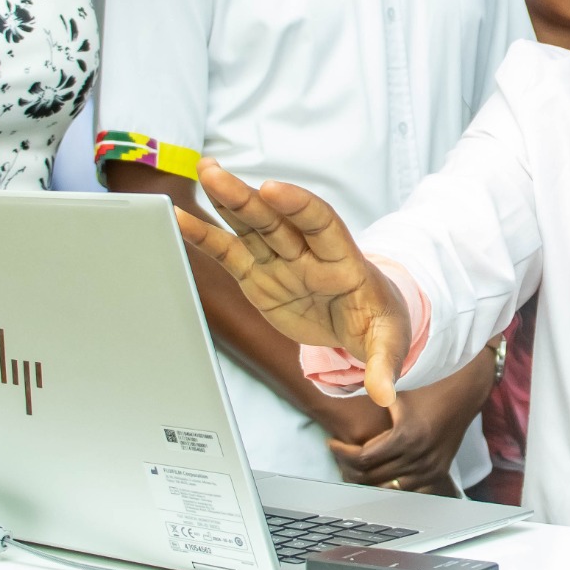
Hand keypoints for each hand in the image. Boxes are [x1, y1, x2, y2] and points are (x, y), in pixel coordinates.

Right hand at [181, 163, 409, 412]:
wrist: (361, 324)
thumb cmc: (378, 323)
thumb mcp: (389, 342)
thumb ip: (384, 364)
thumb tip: (385, 396)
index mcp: (343, 261)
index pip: (321, 223)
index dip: (298, 206)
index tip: (272, 189)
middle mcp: (307, 253)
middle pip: (276, 220)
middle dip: (247, 197)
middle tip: (215, 173)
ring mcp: (280, 262)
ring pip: (251, 227)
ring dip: (226, 200)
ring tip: (202, 172)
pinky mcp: (258, 276)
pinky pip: (230, 252)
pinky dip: (206, 236)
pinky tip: (180, 218)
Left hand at [333, 346, 496, 492]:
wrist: (460, 399)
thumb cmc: (426, 394)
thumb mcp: (396, 394)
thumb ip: (370, 396)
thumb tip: (336, 390)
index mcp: (405, 436)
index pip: (363, 457)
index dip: (342, 452)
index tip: (332, 443)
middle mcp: (417, 456)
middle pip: (371, 476)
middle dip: (349, 467)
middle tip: (340, 456)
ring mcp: (428, 469)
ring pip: (386, 488)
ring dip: (367, 480)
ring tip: (355, 467)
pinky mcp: (436, 475)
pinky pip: (406, 491)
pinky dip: (389, 486)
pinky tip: (379, 475)